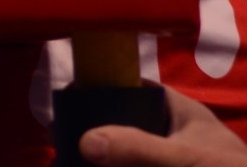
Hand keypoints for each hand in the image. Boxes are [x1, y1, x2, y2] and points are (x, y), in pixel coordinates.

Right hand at [79, 88, 246, 166]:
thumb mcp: (186, 160)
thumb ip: (139, 148)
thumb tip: (87, 141)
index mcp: (179, 112)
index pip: (134, 87)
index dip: (103, 87)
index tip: (69, 96)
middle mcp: (168, 135)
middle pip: (120, 123)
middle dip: (92, 131)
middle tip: (60, 137)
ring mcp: (163, 161)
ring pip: (121, 155)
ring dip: (98, 159)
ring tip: (66, 159)